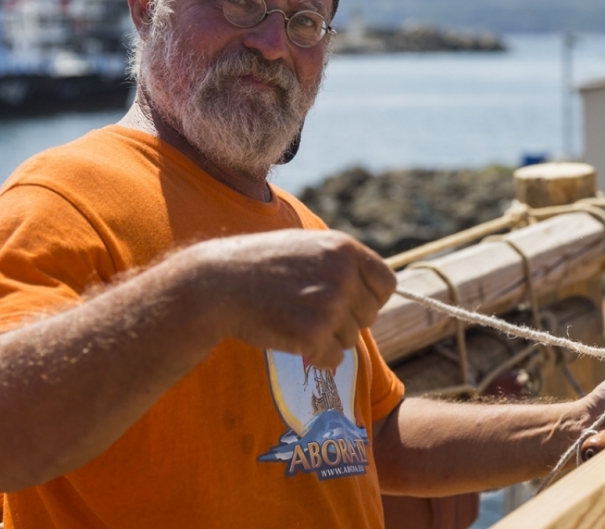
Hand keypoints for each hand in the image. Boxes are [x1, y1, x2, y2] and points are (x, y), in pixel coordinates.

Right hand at [183, 229, 396, 367]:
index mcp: (344, 248)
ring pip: (351, 339)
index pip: (387, 283)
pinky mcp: (312, 334)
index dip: (371, 297)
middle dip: (346, 320)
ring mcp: (329, 304)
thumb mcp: (308, 247)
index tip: (352, 303)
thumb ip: (343, 264)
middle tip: (310, 312)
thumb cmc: (262, 265)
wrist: (217, 283)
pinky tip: (292, 339)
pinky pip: (333, 358)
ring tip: (295, 319)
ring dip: (328, 338)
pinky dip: (317, 357)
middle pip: (370, 315)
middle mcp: (342, 274)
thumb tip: (381, 290)